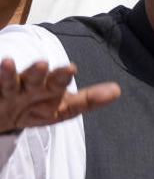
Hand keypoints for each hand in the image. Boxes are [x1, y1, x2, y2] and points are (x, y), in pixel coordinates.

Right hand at [0, 58, 120, 132]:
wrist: (4, 115)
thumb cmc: (37, 107)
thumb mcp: (63, 108)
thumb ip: (88, 100)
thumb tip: (117, 90)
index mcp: (49, 88)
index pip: (58, 82)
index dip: (63, 76)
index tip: (72, 68)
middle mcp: (29, 85)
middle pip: (33, 78)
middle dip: (37, 72)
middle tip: (42, 65)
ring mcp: (9, 90)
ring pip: (8, 81)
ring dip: (8, 73)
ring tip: (8, 63)